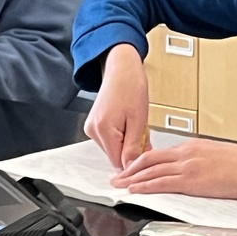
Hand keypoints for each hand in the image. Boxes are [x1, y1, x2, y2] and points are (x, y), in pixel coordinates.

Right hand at [83, 44, 149, 168]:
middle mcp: (93, 130)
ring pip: (114, 148)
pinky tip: (127, 122)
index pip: (118, 162)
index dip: (134, 158)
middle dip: (131, 148)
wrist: (121, 69)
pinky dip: (122, 135)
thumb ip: (134, 146)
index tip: (144, 146)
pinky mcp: (94, 125)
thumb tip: (131, 166)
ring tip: (134, 122)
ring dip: (127, 141)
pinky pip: (110, 139)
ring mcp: (92, 128)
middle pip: (115, 155)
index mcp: (103, 129)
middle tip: (142, 130)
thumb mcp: (139, 119)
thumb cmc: (131, 87)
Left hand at [110, 138, 236, 199]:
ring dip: (132, 179)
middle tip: (117, 176)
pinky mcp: (191, 181)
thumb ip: (199, 159)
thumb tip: (192, 168)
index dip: (142, 160)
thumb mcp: (217, 154)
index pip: (160, 153)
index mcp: (192, 146)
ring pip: (151, 171)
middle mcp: (186, 153)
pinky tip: (135, 190)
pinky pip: (161, 183)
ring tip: (120, 185)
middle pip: (149, 159)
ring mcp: (187, 166)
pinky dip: (145, 186)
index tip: (132, 167)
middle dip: (130, 169)